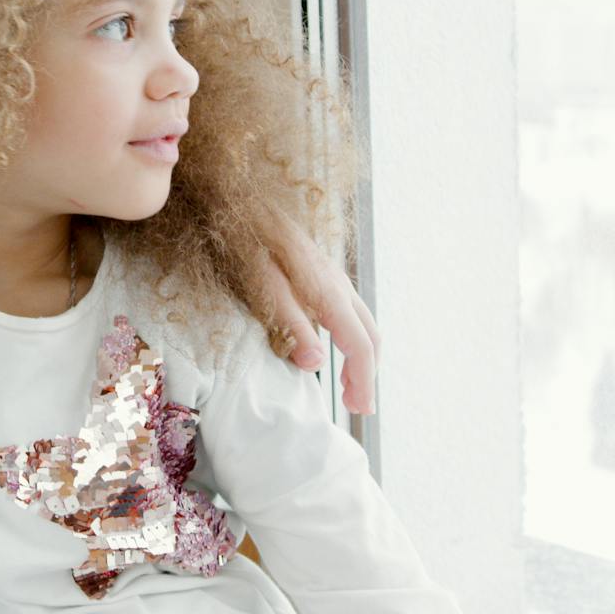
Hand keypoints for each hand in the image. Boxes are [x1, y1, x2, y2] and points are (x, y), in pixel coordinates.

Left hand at [255, 212, 380, 414]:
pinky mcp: (322, 274)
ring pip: (363, 323)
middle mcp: (339, 286)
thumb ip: (291, 327)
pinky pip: (350, 312)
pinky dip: (352, 338)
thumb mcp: (264, 289)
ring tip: (348, 386)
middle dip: (367, 374)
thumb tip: (316, 364)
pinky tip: (332, 348)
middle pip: (370, 336)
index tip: (361, 410)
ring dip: (361, 357)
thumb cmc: (249, 244)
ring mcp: (333, 278)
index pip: (361, 347)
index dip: (363, 381)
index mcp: (330, 294)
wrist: (244, 203)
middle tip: (358, 406)